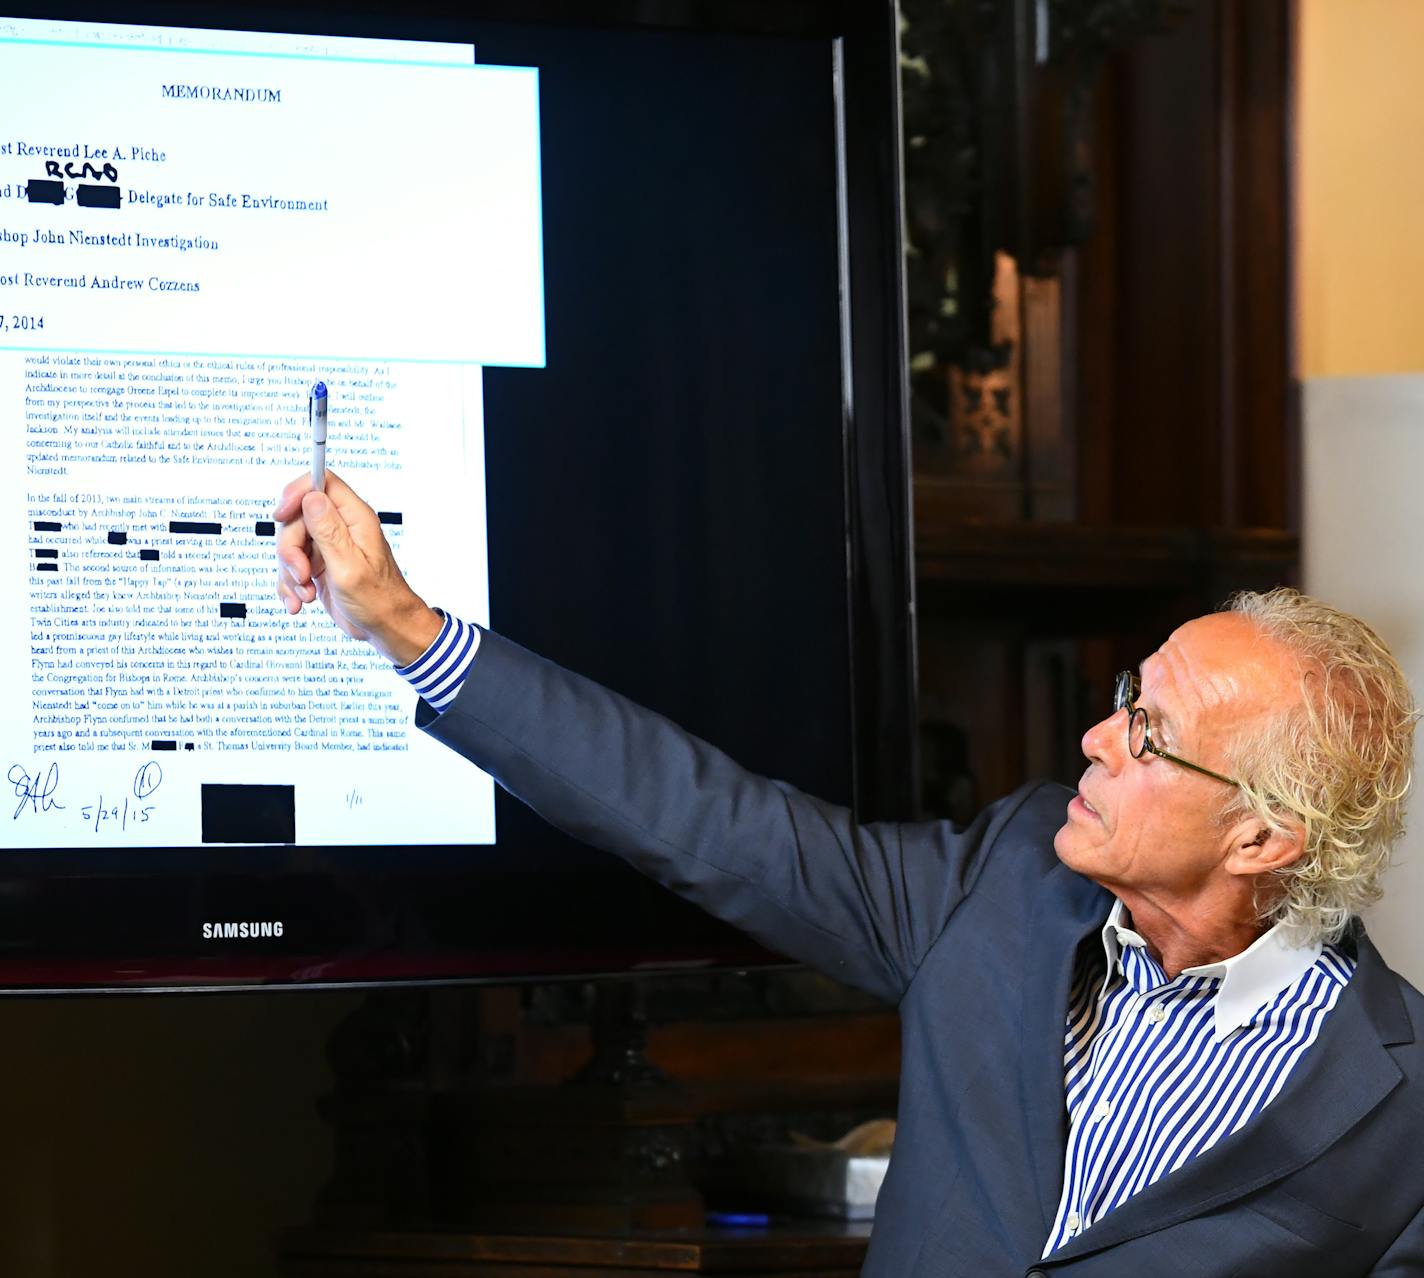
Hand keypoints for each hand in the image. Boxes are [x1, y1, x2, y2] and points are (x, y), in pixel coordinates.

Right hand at [274, 470, 442, 665]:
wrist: (386, 628)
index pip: (320, 482)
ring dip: (290, 572)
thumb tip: (312, 495)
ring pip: (290, 544)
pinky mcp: (319, 565)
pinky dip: (290, 585)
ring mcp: (329, 546)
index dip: (296, 493)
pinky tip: (299, 602)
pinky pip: (291, 566)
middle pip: (296, 517)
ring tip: (306, 595)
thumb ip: (328, 531)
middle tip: (302, 575)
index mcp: (355, 518)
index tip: (281, 516)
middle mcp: (341, 527)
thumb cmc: (378, 599)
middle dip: (289, 549)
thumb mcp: (349, 566)